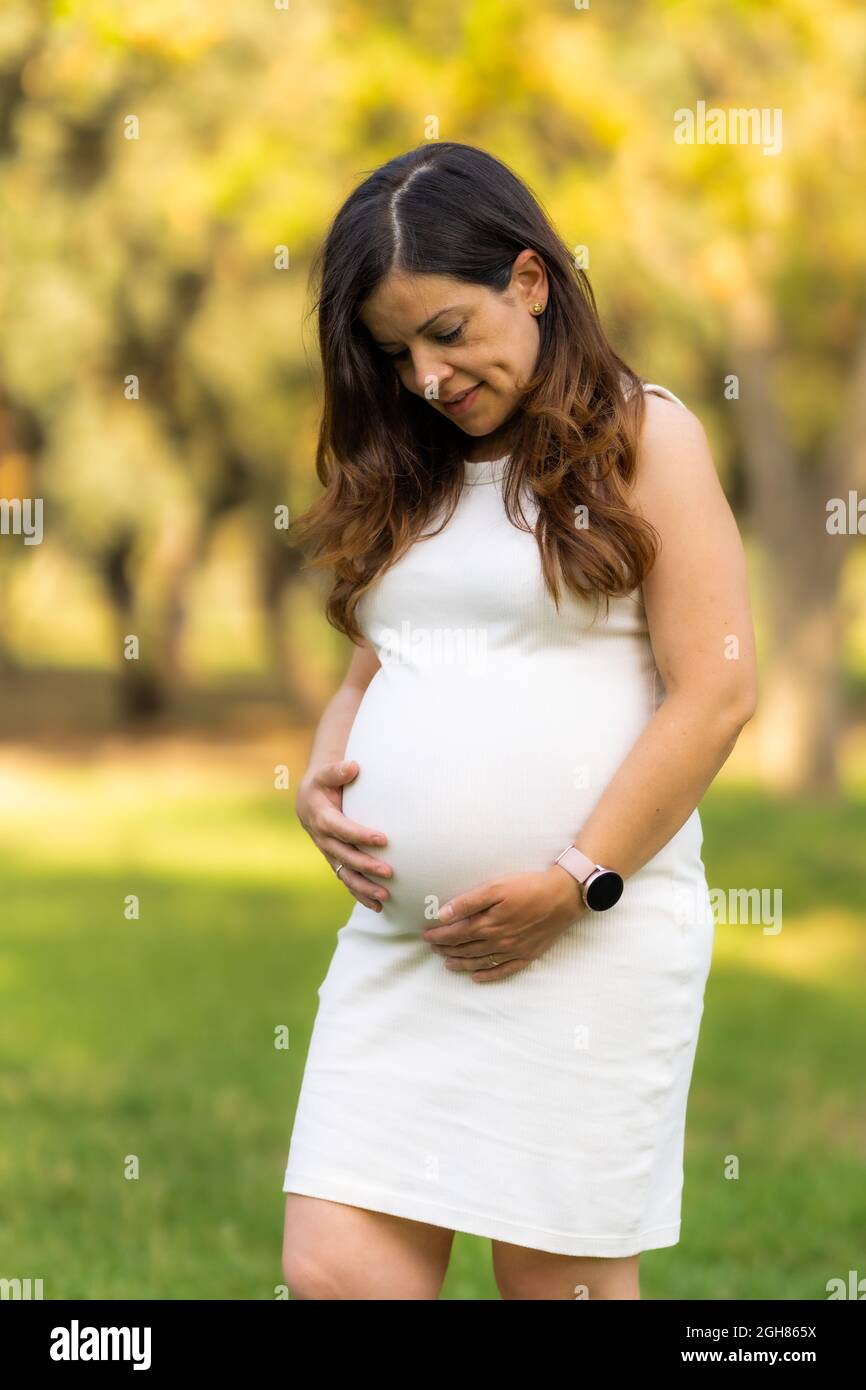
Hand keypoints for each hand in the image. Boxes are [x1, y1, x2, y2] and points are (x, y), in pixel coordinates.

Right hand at [295, 759, 392, 911]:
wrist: (308, 801)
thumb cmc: (322, 785)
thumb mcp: (324, 774)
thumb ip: (337, 771)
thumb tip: (353, 766)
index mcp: (323, 819)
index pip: (343, 829)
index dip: (361, 835)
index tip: (383, 839)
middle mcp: (324, 840)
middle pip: (346, 857)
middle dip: (367, 866)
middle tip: (389, 873)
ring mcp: (330, 854)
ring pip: (347, 874)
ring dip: (364, 887)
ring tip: (385, 897)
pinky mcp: (336, 862)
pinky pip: (348, 881)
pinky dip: (361, 895)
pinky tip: (379, 906)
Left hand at [421, 866, 586, 981]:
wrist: (563, 897)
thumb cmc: (529, 887)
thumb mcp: (496, 887)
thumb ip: (468, 902)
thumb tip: (444, 915)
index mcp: (488, 924)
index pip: (455, 934)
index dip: (439, 936)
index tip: (426, 935)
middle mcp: (497, 942)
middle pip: (465, 949)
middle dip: (446, 949)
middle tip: (433, 948)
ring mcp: (512, 951)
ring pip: (480, 962)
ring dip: (461, 963)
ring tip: (448, 964)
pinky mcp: (526, 955)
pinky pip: (503, 971)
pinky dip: (488, 976)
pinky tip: (477, 977)